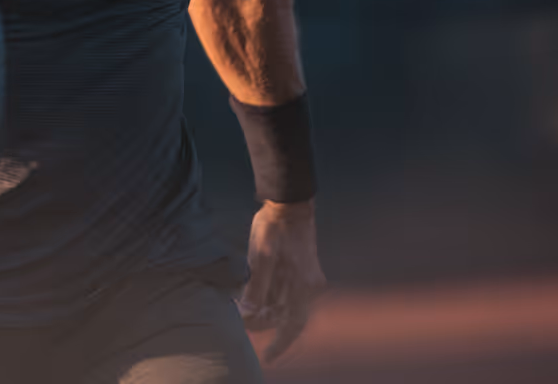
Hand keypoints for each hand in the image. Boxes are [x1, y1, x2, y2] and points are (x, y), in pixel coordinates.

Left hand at [237, 198, 326, 363]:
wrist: (289, 201)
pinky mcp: (302, 268)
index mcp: (304, 287)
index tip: (268, 357)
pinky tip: (257, 295)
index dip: (280, 343)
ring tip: (248, 311)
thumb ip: (257, 287)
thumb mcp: (262, 257)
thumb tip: (250, 314)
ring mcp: (307, 277)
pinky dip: (273, 298)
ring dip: (269, 311)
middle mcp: (310, 286)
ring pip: (287, 305)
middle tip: (247, 325)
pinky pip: (288, 292)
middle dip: (268, 324)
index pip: (293, 327)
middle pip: (289, 317)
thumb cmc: (276, 228)